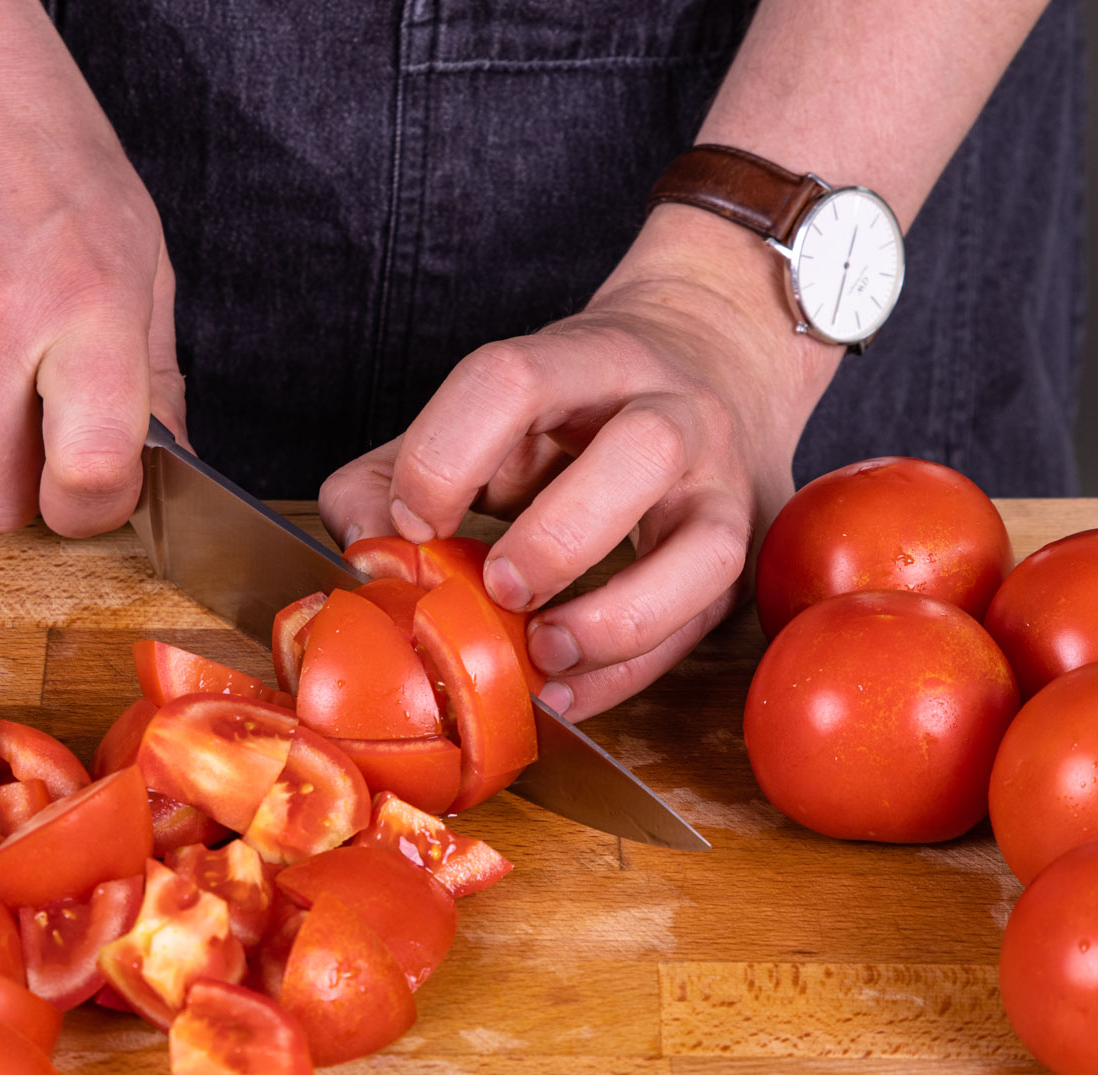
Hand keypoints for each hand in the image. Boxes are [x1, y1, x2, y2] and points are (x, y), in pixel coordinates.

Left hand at [319, 206, 841, 719]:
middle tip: (497, 587)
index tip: (412, 522)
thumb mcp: (486, 412)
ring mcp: (719, 487)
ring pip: (705, 549)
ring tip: (543, 651)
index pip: (517, 379)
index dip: (450, 453)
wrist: (716, 360)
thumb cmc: (576, 408)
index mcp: (586, 361)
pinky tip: (563, 691)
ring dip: (617, 617)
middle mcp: (671, 411)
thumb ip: (400, 467)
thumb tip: (359, 547)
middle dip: (561, 534)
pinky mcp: (738, 556)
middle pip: (642, 450)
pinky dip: (627, 673)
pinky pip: (699, 624)